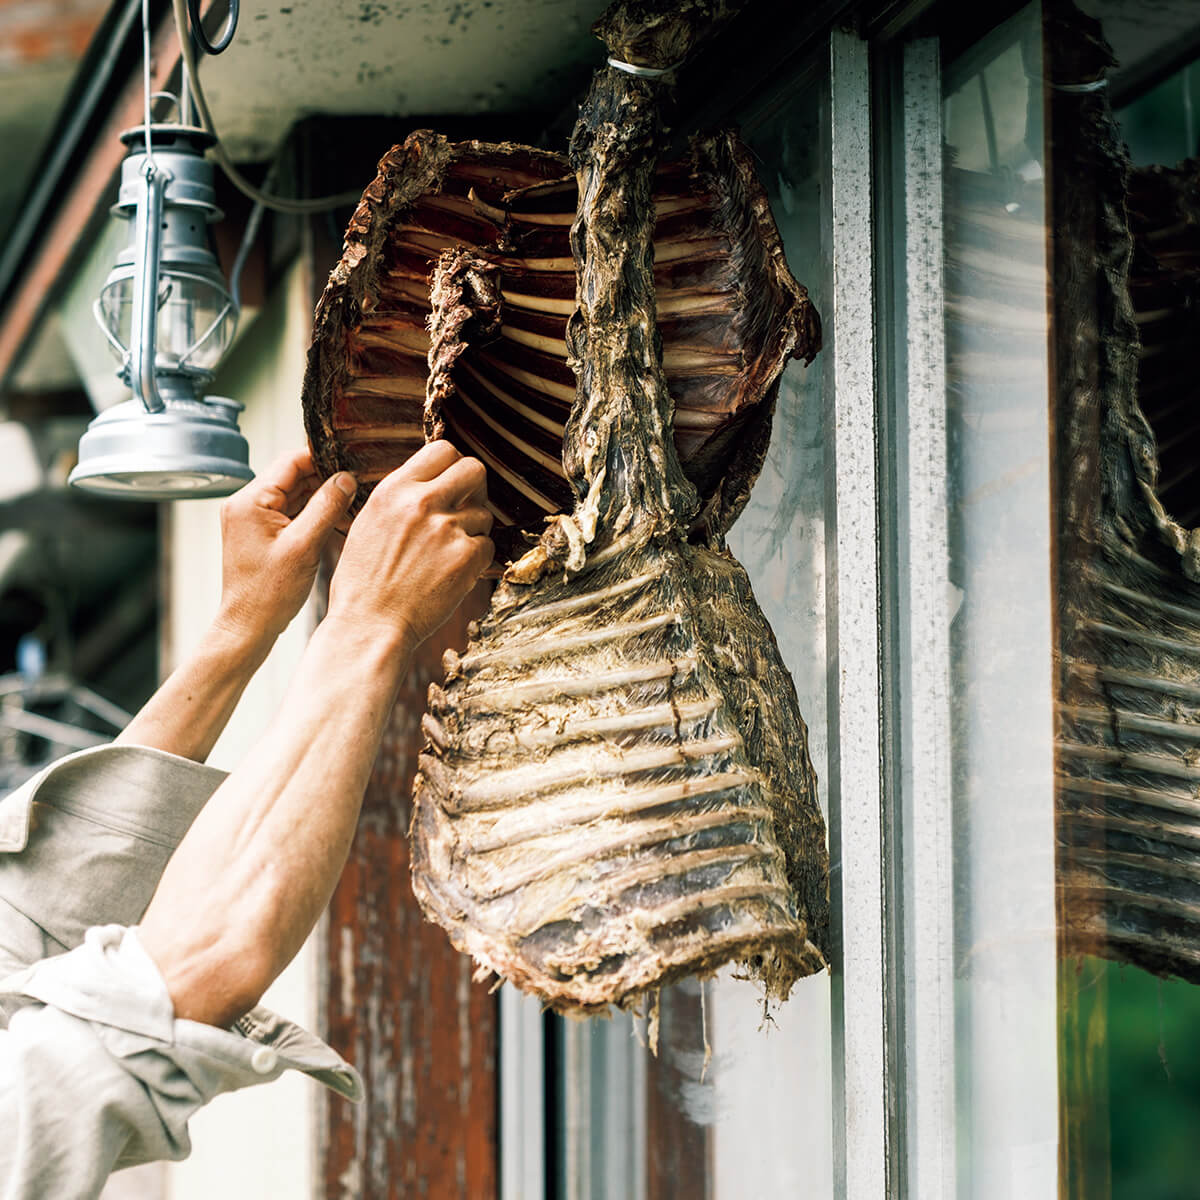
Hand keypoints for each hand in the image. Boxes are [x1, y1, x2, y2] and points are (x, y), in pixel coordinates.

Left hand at [215, 449, 357, 644]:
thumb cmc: (268, 593)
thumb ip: (326, 507)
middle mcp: (246, 505)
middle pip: (293, 476)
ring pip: (294, 495)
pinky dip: (312, 515)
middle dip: (325, 480)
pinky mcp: (261, 533)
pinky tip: (334, 522)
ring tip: (349, 506)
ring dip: (320, 499)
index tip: (350, 463)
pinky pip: (290, 513)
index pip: (290, 461)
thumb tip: (346, 479)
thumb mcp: (304, 546)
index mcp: (250, 501)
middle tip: (356, 487)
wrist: (249, 625)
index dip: (322, 459)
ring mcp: (252, 519)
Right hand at [327, 441, 493, 649]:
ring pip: (484, 513)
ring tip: (448, 553)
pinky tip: (454, 571)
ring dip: (474, 530)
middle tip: (466, 508)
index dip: (452, 466)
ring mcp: (446, 529)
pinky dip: (477, 559)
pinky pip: (488, 546)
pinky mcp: (466, 557)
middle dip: (475, 488)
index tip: (452, 483)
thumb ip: (400, 499)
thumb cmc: (363, 583)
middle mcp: (420, 503)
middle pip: (474, 469)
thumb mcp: (368, 524)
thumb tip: (428, 483)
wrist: (370, 624)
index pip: (442, 450)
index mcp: (394, 490)